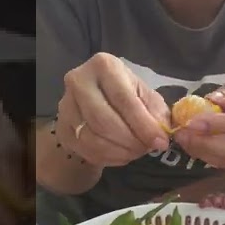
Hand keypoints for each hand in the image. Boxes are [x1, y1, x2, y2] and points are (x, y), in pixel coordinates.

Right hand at [54, 53, 170, 166]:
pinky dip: (108, 158)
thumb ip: (155, 112)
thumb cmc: (125, 93)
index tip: (160, 142)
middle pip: (104, 120)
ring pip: (92, 138)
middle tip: (146, 149)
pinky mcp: (61, 127)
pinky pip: (85, 150)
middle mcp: (79, 81)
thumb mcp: (145, 94)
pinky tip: (121, 155)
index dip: (143, 125)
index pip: (123, 99)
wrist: (96, 99)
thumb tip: (162, 134)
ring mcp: (65, 105)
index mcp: (104, 66)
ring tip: (136, 152)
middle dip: (130, 141)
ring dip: (119, 151)